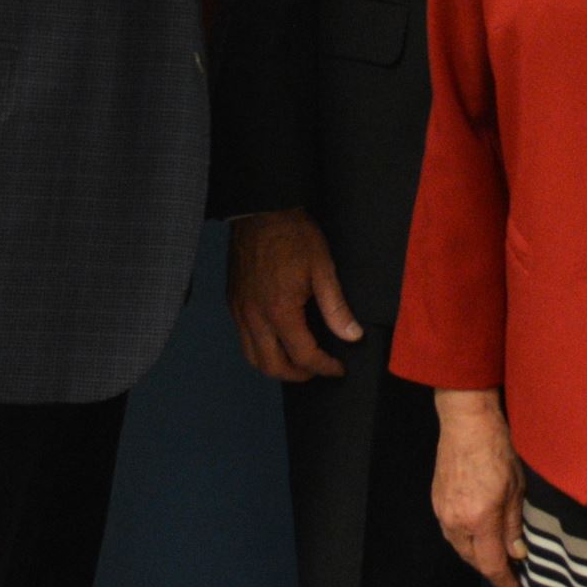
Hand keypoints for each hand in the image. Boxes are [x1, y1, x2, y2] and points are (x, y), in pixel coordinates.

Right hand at [226, 207, 359, 381]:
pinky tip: (277, 341)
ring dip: (275, 367)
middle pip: (271, 366)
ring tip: (298, 362)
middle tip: (318, 370)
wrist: (262, 211)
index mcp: (279, 311)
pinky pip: (243, 339)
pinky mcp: (233, 302)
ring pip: (252, 357)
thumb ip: (336, 307)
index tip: (337, 368)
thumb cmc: (294, 235)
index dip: (323, 367)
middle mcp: (254, 317)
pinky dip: (260, 350)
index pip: (303, 356)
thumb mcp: (323, 268)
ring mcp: (240, 311)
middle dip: (297, 375)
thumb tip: (352, 335)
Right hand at [433, 388, 526, 586]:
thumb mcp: (517, 487)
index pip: (492, 564)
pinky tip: (479, 532)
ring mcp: (443, 511)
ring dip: (478, 555)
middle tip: (511, 572)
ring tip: (496, 554)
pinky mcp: (437, 501)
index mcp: (480, 518)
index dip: (504, 583)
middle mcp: (457, 521)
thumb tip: (517, 554)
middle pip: (474, 560)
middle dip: (492, 569)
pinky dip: (467, 538)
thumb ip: (514, 525)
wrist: (467, 421)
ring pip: (461, 547)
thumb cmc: (497, 448)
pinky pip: (452, 531)